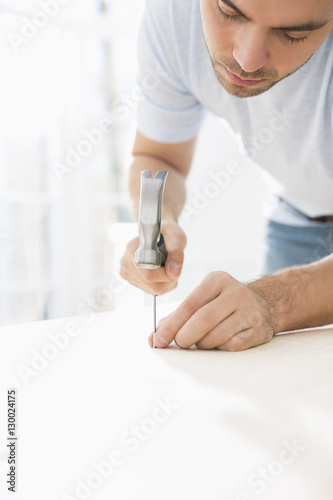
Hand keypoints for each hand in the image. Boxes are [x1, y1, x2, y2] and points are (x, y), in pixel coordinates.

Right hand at [120, 220, 186, 294]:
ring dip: (165, 282)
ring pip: (151, 289)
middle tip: (173, 265)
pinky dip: (161, 284)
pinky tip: (161, 272)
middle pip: (151, 284)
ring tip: (167, 266)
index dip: (166, 273)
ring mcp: (126, 272)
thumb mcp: (176, 237)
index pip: (149, 274)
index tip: (173, 263)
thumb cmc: (167, 232)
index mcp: (133, 248)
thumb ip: (176, 254)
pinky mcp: (130, 279)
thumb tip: (174, 273)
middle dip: (167, 279)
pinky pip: (150, 290)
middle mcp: (126, 261)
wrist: (160, 233)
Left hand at [148, 271, 275, 350]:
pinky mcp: (258, 329)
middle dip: (185, 336)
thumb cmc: (223, 304)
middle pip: (203, 320)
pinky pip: (231, 346)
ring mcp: (250, 311)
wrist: (265, 305)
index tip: (157, 340)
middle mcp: (236, 292)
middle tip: (179, 343)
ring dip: (202, 344)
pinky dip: (219, 348)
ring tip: (201, 341)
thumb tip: (154, 337)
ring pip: (216, 336)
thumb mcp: (203, 299)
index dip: (171, 325)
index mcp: (217, 280)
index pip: (189, 305)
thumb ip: (178, 316)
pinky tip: (219, 342)